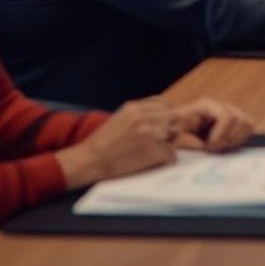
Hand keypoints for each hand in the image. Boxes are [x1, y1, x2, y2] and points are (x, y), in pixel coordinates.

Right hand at [57, 97, 176, 187]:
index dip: (167, 114)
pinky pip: (171, 154)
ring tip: (156, 151)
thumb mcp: (120, 118)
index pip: (164, 103)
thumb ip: (140, 114)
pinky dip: (166, 159)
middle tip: (164, 139)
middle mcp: (143, 117)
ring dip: (169, 144)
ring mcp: (149, 133)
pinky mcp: (152, 150)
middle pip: (174, 117)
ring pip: (175, 135)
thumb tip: (163, 115)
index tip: (165, 124)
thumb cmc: (103, 143)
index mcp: (134, 107)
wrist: (89, 160)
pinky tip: (154, 162)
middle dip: (172, 127)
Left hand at [165, 98, 255, 151]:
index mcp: (207, 104)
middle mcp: (223, 105)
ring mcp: (233, 111)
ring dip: (236, 139)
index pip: (226, 117)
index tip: (209, 146)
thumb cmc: (175, 128)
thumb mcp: (172, 128)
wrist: (180, 126)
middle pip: (241, 120)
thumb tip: (172, 134)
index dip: (221, 135)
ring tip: (220, 146)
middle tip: (214, 148)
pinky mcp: (238, 120)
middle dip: (228, 139)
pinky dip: (239, 139)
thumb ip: (172, 131)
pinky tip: (225, 145)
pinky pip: (249, 128)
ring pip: (248, 123)